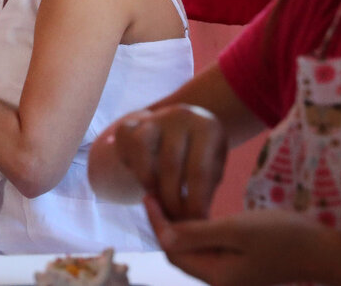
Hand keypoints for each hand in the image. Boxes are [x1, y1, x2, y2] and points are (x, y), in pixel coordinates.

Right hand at [114, 104, 226, 219]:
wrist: (177, 131)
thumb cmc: (199, 157)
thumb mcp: (212, 169)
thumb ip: (205, 191)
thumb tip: (195, 222)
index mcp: (208, 127)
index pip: (200, 171)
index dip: (195, 203)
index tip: (194, 223)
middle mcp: (181, 116)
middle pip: (171, 166)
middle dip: (171, 201)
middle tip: (175, 222)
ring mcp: (154, 118)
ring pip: (146, 159)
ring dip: (152, 189)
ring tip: (161, 206)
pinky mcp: (130, 125)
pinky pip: (128, 152)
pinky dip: (136, 172)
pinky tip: (147, 185)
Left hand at [146, 197, 330, 285]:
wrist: (325, 251)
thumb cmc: (283, 236)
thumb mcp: (237, 229)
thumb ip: (198, 234)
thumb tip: (164, 237)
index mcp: (216, 276)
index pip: (172, 250)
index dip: (157, 223)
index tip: (148, 194)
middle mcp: (219, 281)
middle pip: (179, 253)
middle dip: (165, 225)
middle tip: (155, 192)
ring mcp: (231, 276)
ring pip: (193, 251)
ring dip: (180, 228)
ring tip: (170, 199)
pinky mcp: (240, 267)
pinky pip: (209, 249)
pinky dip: (198, 232)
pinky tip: (196, 213)